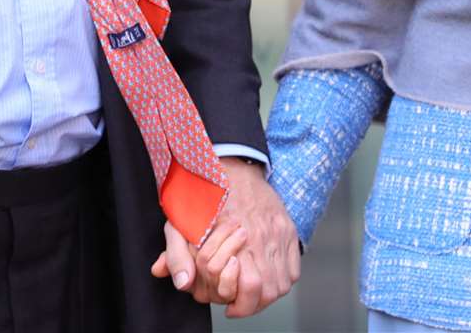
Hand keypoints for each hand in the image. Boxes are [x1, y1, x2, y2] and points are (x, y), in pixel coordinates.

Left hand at [148, 158, 300, 317]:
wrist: (229, 163)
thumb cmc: (203, 193)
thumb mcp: (181, 222)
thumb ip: (177, 255)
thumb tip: (182, 283)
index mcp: (235, 236)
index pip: (250, 287)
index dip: (239, 305)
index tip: (230, 307)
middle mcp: (262, 235)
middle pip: (269, 290)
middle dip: (254, 304)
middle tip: (240, 303)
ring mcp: (278, 232)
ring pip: (283, 282)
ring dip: (269, 293)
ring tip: (252, 293)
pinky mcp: (287, 228)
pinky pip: (293, 268)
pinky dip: (283, 278)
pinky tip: (267, 277)